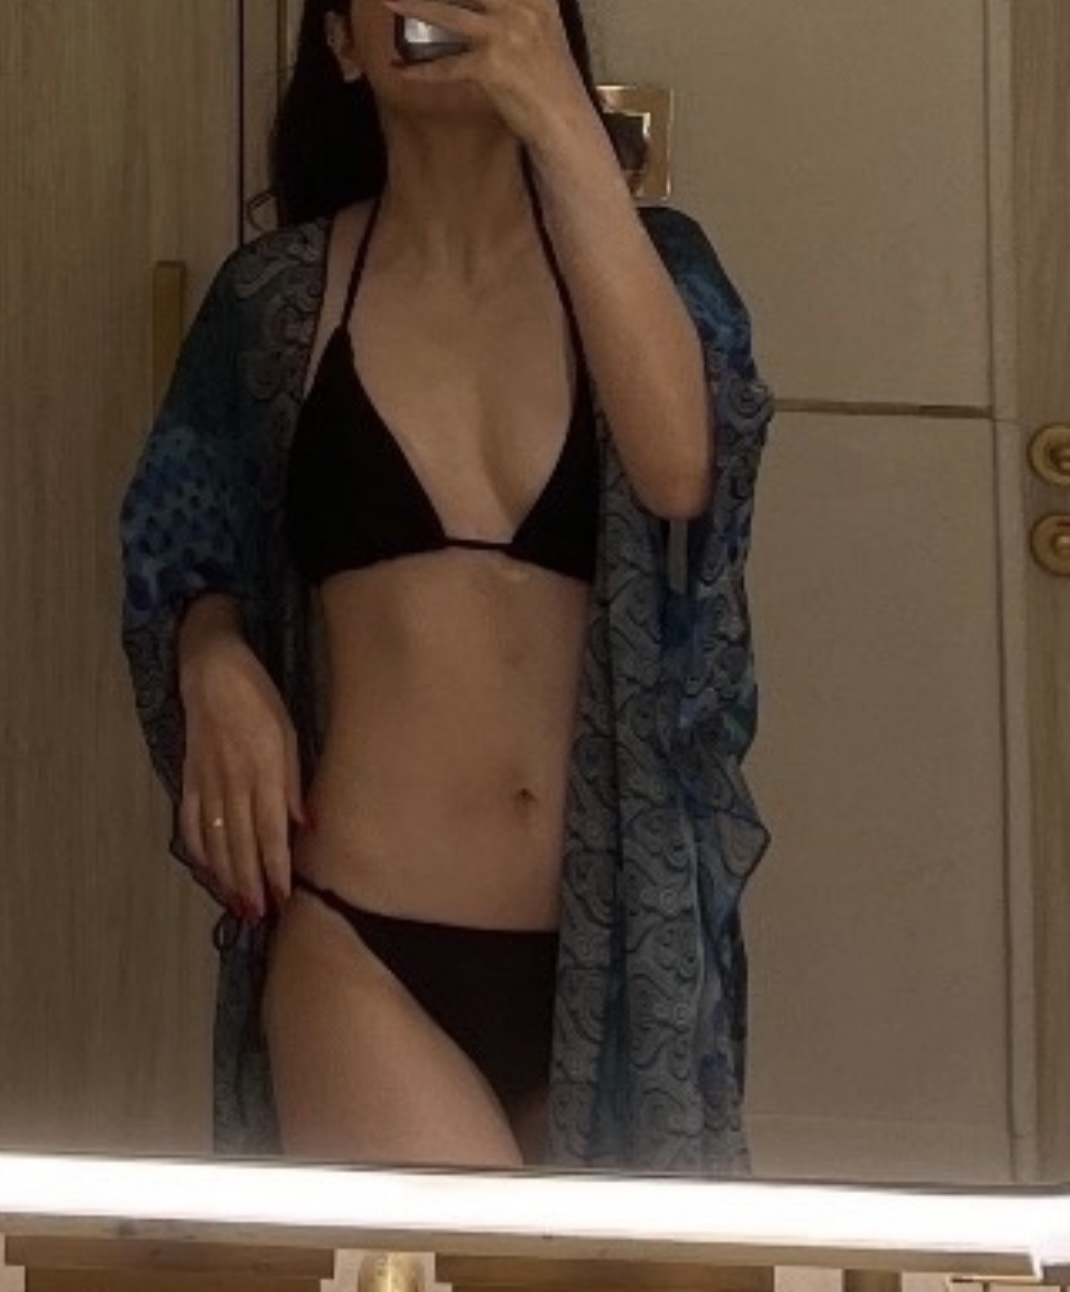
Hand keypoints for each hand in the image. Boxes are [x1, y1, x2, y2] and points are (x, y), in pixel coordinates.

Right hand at [179, 634, 304, 921]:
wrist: (210, 669)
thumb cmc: (259, 697)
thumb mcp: (288, 732)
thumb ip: (293, 780)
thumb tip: (306, 823)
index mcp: (262, 770)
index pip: (270, 830)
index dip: (275, 867)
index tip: (283, 898)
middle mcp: (232, 782)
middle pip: (241, 843)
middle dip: (251, 882)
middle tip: (260, 915)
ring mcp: (205, 782)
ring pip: (216, 839)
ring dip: (226, 875)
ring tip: (237, 905)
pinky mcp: (189, 777)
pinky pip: (190, 821)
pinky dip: (197, 850)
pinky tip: (206, 871)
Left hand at [383, 0, 593, 144]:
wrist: (564, 118)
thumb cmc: (548, 76)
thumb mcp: (540, 25)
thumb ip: (515, 4)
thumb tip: (478, 5)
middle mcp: (521, 6)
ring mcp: (507, 35)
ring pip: (448, 14)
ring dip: (413, 6)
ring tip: (387, 0)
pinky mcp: (494, 68)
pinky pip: (449, 66)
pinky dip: (423, 71)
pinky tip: (402, 70)